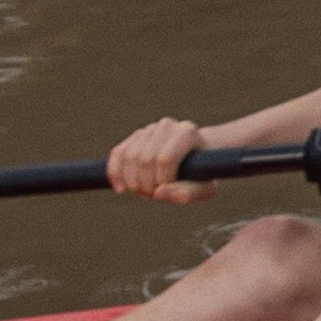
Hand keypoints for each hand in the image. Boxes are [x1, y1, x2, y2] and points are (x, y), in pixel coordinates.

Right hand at [101, 115, 217, 202]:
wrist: (195, 160)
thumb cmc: (202, 175)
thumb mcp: (204, 189)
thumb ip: (188, 193)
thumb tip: (159, 193)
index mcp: (187, 133)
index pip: (165, 158)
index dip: (162, 181)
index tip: (169, 190)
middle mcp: (167, 126)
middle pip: (145, 159)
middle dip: (147, 184)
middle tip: (155, 195)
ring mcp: (149, 129)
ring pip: (129, 157)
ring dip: (133, 182)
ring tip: (146, 192)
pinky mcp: (134, 137)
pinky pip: (117, 154)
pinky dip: (115, 173)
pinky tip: (120, 189)